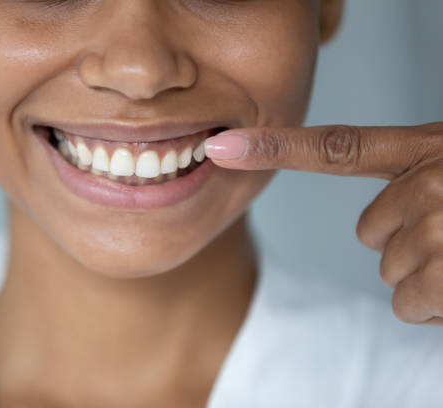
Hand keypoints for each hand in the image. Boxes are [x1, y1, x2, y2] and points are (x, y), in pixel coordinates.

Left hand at [204, 122, 442, 324]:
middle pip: (368, 231)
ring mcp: (433, 231)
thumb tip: (381, 217)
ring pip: (390, 271)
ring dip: (426, 273)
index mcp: (426, 150)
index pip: (336, 147)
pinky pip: (409, 304)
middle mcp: (424, 186)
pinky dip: (436, 305)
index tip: (223, 147)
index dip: (274, 147)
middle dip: (402, 239)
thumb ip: (414, 176)